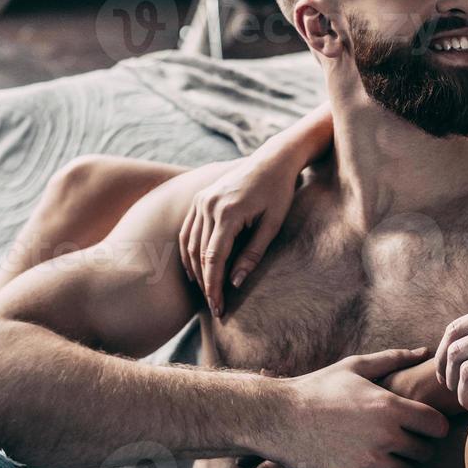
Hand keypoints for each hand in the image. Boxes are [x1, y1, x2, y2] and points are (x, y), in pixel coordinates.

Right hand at [178, 151, 299, 315]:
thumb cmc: (279, 192)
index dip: (214, 287)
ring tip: (206, 291)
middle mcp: (208, 206)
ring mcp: (201, 200)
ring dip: (195, 270)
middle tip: (215, 306)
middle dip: (206, 284)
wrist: (272, 160)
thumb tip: (235, 283)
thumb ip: (253, 254)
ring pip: (190, 244)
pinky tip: (197, 268)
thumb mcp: (273, 224)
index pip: (214, 259)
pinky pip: (189, 230)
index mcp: (227, 213)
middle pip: (199, 254)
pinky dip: (190, 251)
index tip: (219, 308)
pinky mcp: (200, 198)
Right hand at [273, 348, 448, 467]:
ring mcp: (369, 462)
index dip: (435, 425)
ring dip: (402, 464)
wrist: (280, 418)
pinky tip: (370, 465)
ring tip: (388, 451)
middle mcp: (385, 436)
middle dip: (419, 445)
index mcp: (389, 407)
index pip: (437, 425)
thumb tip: (422, 351)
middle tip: (408, 439)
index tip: (426, 424)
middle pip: (425, 452)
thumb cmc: (319, 388)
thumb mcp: (355, 367)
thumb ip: (392, 359)